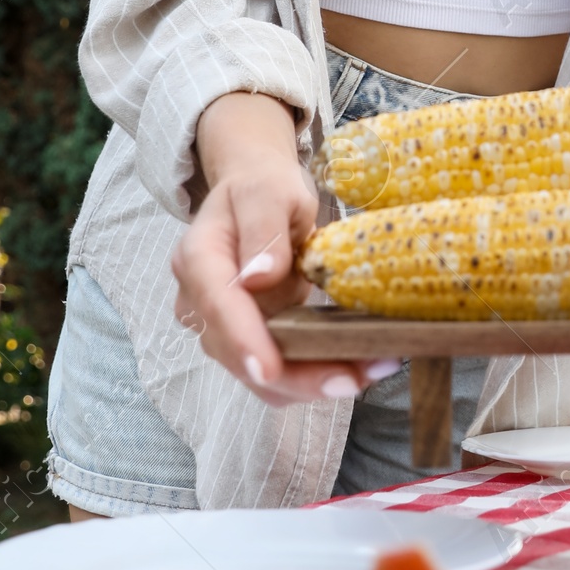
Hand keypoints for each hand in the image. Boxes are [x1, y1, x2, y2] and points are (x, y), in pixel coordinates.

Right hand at [171, 92, 400, 406]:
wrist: (257, 196)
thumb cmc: (263, 187)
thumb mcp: (270, 190)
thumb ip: (264, 228)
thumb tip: (258, 278)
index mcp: (199, 259)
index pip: (218, 306)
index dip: (243, 341)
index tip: (268, 369)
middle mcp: (201, 303)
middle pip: (238, 355)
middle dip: (294, 375)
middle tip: (354, 378)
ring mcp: (223, 327)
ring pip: (260, 375)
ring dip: (311, 382)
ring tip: (369, 371)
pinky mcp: (250, 342)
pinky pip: (279, 370)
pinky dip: (314, 375)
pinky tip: (358, 367)